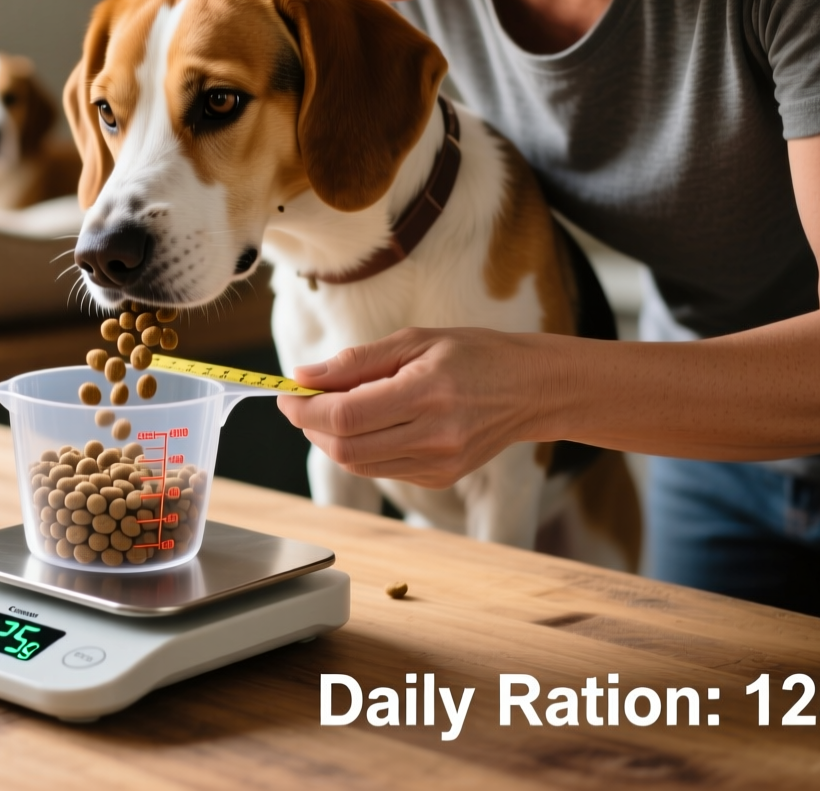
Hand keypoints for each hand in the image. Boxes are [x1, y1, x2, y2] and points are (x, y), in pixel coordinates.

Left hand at [276, 327, 557, 488]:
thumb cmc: (473, 354)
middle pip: (344, 449)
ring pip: (358, 465)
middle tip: (303, 403)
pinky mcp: (439, 479)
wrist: (533, 389)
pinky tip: (369, 424)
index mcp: (427, 394)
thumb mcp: (415, 341)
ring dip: (331, 440)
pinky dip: (360, 449)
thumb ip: (355, 362)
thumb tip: (302, 377)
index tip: (286, 393)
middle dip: (311, 428)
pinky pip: (380, 470)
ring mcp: (438, 464)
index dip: (305, 409)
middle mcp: (434, 437)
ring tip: (335, 410)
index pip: (345, 417)